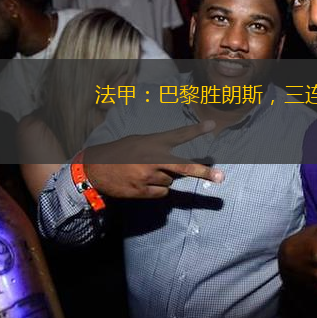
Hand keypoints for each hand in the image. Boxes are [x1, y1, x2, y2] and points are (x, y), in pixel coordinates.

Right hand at [83, 121, 223, 198]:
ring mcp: (149, 176)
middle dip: (204, 172)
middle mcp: (154, 159)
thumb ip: (159, 149)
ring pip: (171, 181)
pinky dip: (157, 190)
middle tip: (221, 177)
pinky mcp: (143, 191)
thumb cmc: (120, 152)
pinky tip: (143, 183)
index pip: (179, 135)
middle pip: (184, 166)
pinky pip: (162, 193)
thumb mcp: (140, 142)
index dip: (196, 130)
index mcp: (154, 142)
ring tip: (146, 173)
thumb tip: (177, 166)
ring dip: (165, 179)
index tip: (212, 124)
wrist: (95, 169)